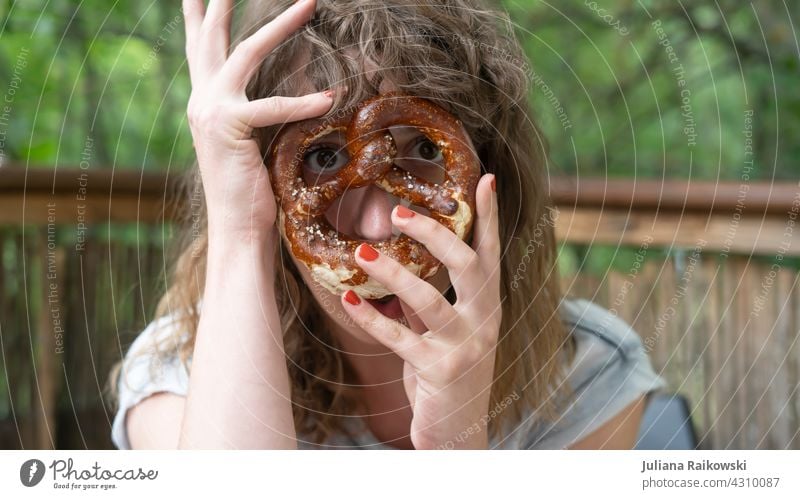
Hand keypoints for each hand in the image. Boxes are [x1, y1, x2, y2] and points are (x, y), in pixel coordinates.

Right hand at [182, 0, 332, 242]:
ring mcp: (209, 112)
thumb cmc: (249, 192)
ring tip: (309, 1)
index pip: (201, 49)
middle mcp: (200, 101)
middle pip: (211, 36)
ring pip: (247, 53)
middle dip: (221, 1)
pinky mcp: (228, 128)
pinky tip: (330, 98)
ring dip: (280, 24)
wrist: (235, 229)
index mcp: (204, 103)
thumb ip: (255, 114)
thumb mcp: (250, 144)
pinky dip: (304, 102)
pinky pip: (273, 106)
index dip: (201, 18)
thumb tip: (284, 95)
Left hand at [341, 174, 500, 448]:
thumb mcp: (444, 333)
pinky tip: (349, 297)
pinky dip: (371, 316)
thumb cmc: (449, 375)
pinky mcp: (439, 371)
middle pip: (467, 266)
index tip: (485, 178)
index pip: (490, 253)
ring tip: (362, 251)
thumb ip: (429, 303)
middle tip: (400, 213)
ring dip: (394, 272)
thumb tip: (400, 267)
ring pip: (430, 299)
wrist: (459, 433)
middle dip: (436, 234)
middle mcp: (485, 322)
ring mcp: (465, 347)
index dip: (489, 217)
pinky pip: (399, 337)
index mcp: (488, 306)